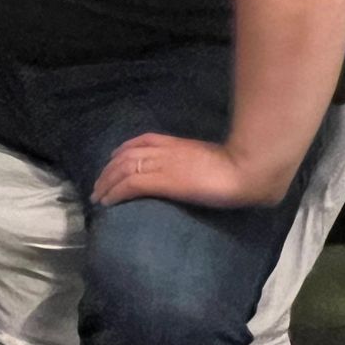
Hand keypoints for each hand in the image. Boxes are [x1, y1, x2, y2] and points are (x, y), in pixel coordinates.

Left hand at [91, 133, 291, 208]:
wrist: (247, 169)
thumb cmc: (239, 167)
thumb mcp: (211, 158)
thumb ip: (197, 162)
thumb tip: (197, 173)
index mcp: (175, 144)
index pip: (140, 142)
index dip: (122, 152)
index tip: (113, 161)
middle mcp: (163, 151)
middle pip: (125, 156)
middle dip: (108, 170)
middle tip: (99, 184)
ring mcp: (162, 165)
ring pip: (122, 170)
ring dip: (106, 183)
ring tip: (98, 196)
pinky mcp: (163, 181)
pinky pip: (131, 185)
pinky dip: (115, 192)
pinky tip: (107, 202)